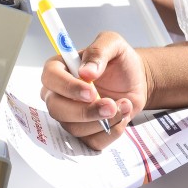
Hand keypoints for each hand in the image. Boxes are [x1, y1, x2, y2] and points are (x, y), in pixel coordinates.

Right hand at [39, 31, 148, 149]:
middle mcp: (59, 95)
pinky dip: (110, 133)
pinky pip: (90, 142)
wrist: (137, 80)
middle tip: (111, 105)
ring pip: (74, 128)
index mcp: (60, 70)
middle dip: (86, 111)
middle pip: (57, 109)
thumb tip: (86, 71)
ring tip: (125, 105)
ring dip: (103, 121)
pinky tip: (123, 117)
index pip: (50, 79)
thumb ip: (99, 51)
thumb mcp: (114, 44)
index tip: (90, 91)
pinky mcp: (85, 133)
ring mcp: (70, 116)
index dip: (68, 88)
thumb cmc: (120, 62)